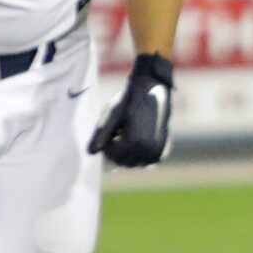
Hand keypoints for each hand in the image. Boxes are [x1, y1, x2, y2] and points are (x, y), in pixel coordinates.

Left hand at [89, 52, 173, 166]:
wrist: (152, 89)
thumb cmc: (129, 100)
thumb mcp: (112, 113)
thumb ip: (101, 134)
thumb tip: (90, 153)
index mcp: (135, 142)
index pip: (111, 155)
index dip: (107, 143)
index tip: (111, 128)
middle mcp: (148, 150)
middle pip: (122, 161)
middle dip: (117, 149)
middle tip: (119, 129)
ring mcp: (157, 152)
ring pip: (133, 163)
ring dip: (127, 152)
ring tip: (128, 132)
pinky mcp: (162, 151)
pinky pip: (144, 161)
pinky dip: (138, 154)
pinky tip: (138, 137)